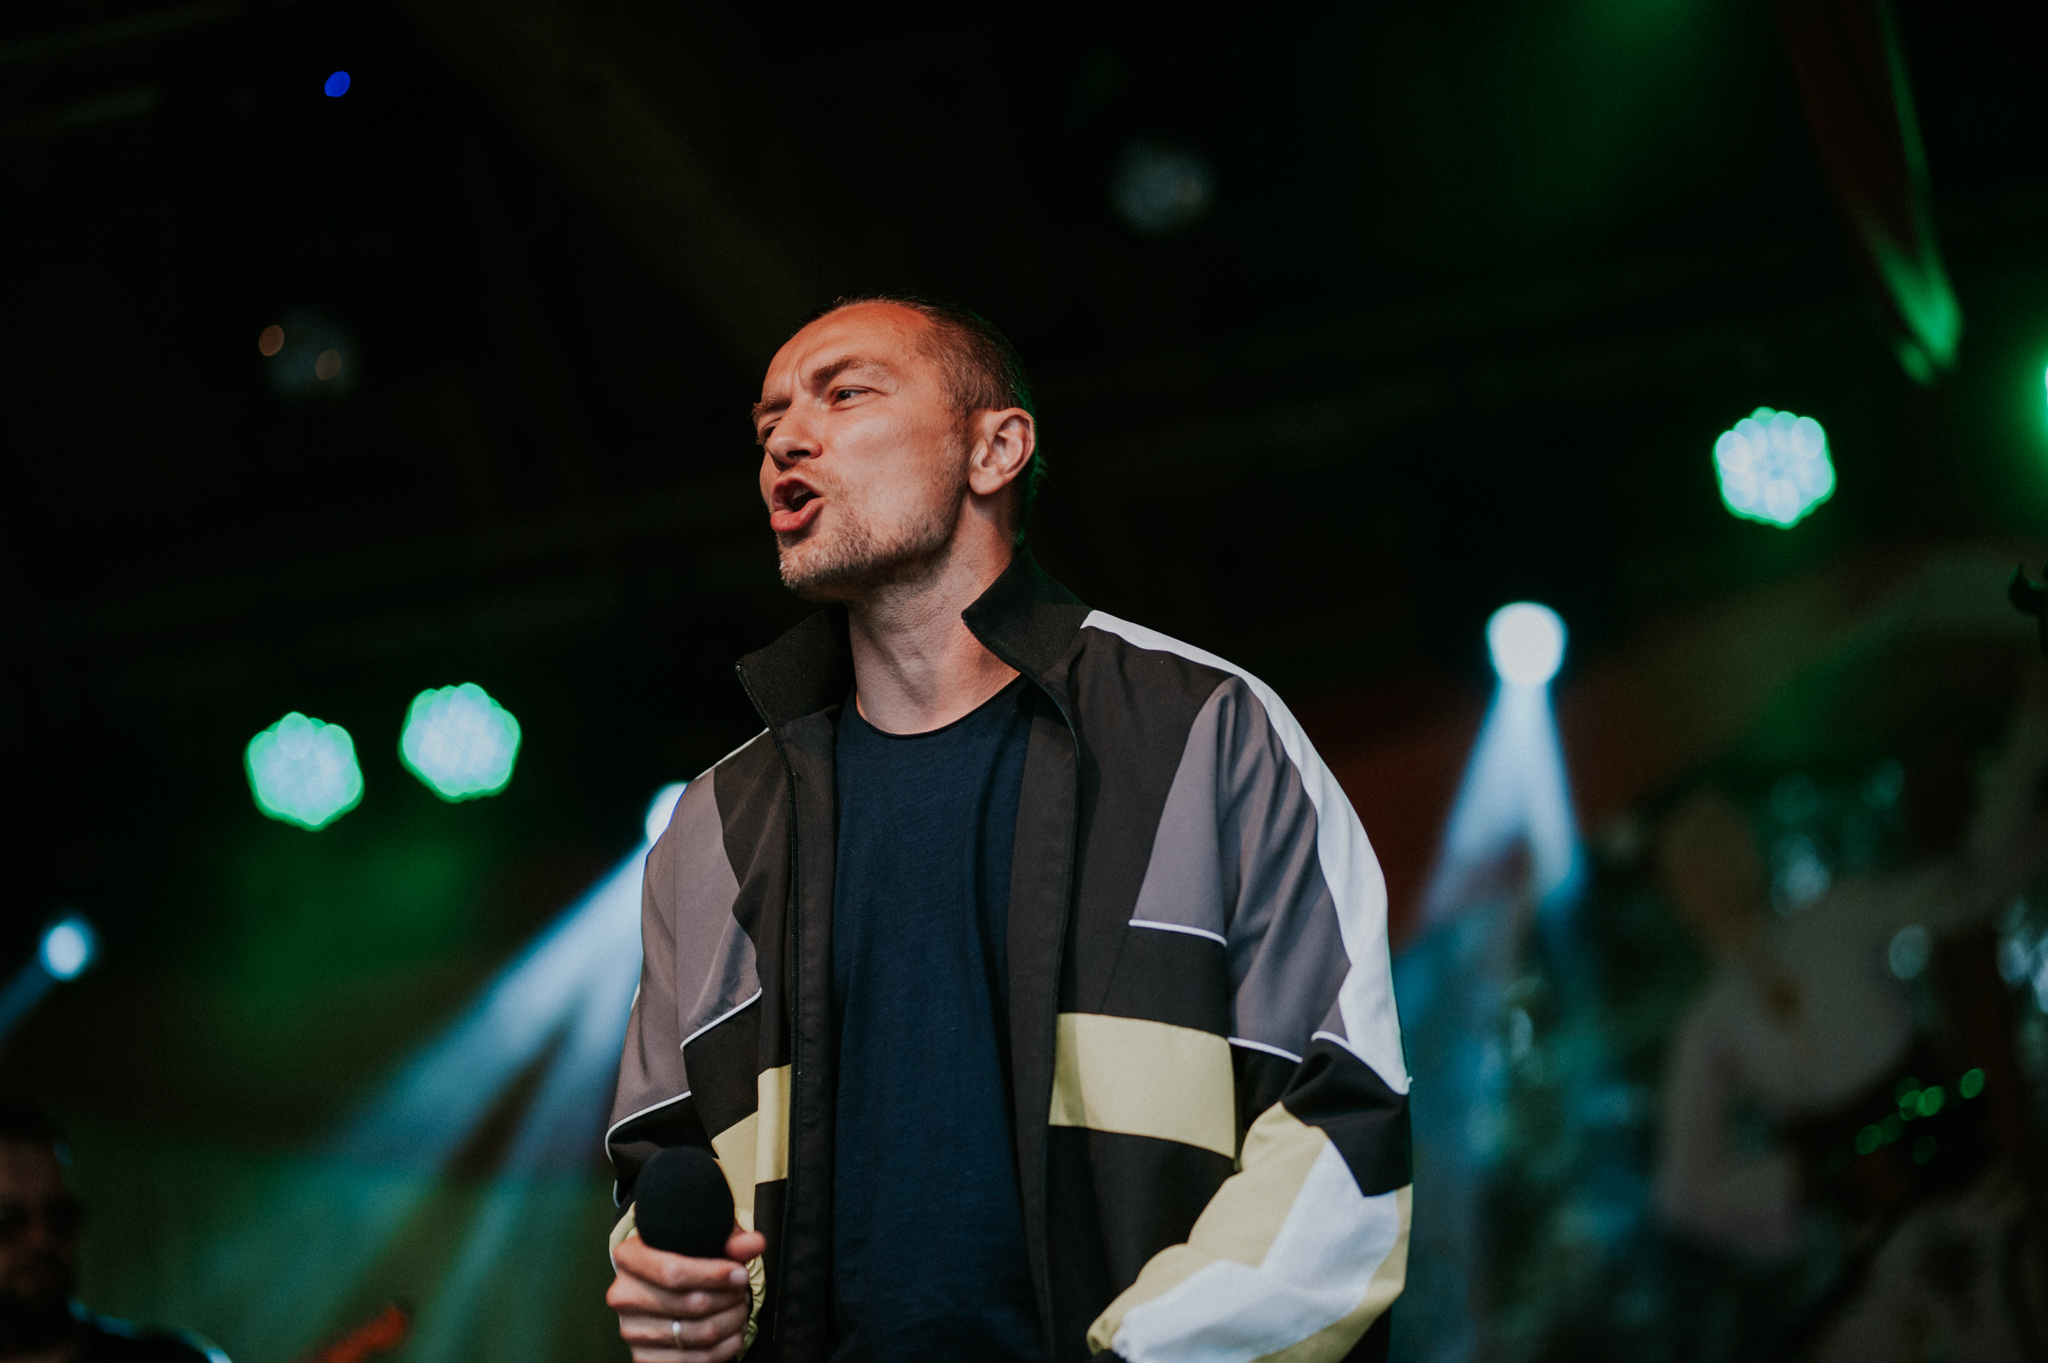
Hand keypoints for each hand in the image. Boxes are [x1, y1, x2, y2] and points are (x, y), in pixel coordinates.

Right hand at [607, 1224, 766, 1361]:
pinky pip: (694, 1360)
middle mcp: (623, 1295)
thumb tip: (754, 1244)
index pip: (673, 1272)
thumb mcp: (702, 1236)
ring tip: (740, 1308)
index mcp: (629, 1257)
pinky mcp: (643, 1357)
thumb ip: (730, 1239)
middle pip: (691, 1304)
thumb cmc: (681, 1256)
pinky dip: (724, 1347)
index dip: (714, 1275)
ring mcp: (631, 1330)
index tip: (740, 1274)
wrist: (657, 1284)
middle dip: (729, 1299)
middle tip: (742, 1291)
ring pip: (698, 1334)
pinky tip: (732, 1331)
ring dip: (731, 1322)